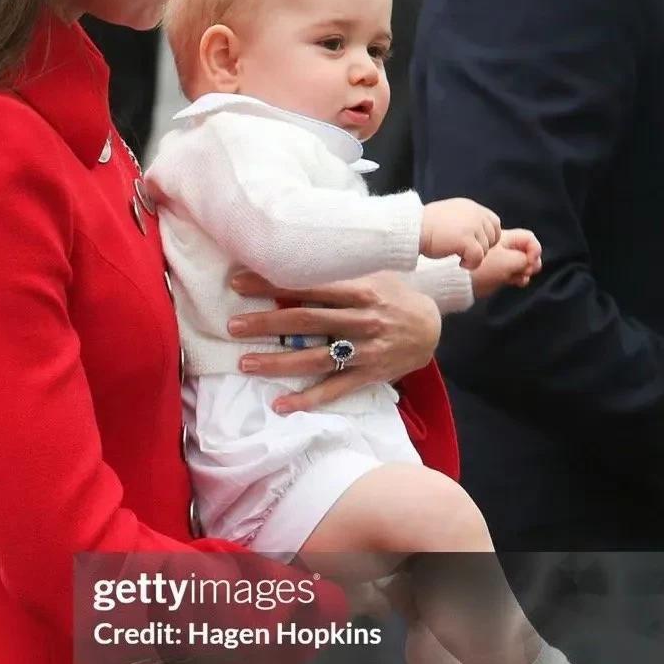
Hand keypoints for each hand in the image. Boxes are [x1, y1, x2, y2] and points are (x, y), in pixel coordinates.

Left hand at [226, 269, 441, 415]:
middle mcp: (362, 321)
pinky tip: (280, 405)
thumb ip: (339, 270)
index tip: (239, 283)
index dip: (272, 284)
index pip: (309, 285)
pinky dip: (307, 400)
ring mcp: (365, 352)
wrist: (431, 327)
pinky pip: (334, 390)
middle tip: (233, 326)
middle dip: (266, 324)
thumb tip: (293, 258)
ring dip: (278, 363)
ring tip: (245, 363)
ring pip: (315, 358)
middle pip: (306, 321)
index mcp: (361, 291)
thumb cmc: (394, 294)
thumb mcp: (373, 273)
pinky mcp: (368, 376)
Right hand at [420, 197, 500, 269]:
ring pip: (486, 249)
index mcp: (471, 207)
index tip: (475, 246)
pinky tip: (459, 264)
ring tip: (458, 258)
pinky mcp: (466, 239)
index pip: (494, 223)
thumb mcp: (449, 216)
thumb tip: (477, 235)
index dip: (489, 237)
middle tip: (465, 254)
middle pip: (493, 237)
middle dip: (482, 249)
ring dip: (474, 257)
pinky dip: (471, 264)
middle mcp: (474, 214)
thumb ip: (466, 221)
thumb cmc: (425, 227)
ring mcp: (471, 226)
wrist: (411, 230)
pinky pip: (478, 257)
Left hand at [471, 228, 542, 297]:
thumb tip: (529, 262)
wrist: (459, 281)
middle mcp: (502, 248)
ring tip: (522, 278)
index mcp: (504, 238)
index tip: (530, 260)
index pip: (528, 238)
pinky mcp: (495, 273)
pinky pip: (512, 273)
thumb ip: (523, 259)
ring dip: (525, 271)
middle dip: (532, 262)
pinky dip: (518, 277)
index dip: (535, 248)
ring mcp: (498, 261)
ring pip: (520, 264)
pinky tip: (518, 282)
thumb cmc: (483, 268)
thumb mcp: (507, 261)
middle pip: (526, 251)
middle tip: (528, 271)